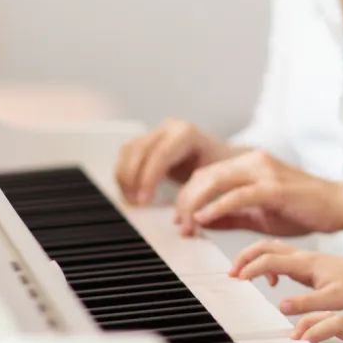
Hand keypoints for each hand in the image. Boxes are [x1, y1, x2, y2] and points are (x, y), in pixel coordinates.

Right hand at [114, 118, 238, 204]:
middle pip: (140, 150)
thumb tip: (184, 214)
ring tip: (131, 200)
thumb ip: (197, 192)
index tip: (144, 201)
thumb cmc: (219, 169)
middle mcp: (170, 128)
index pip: (161, 154)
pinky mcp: (147, 141)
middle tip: (135, 203)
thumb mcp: (213, 178)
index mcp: (187, 133)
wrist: (219, 158)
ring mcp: (157, 132)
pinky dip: (123, 173)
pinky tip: (128, 192)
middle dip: (133, 179)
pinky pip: (126, 154)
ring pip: (129, 150)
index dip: (148, 179)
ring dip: (124, 177)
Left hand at [173, 150, 342, 237]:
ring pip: (215, 180)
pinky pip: (237, 195)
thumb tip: (202, 222)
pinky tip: (204, 219)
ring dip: (195, 204)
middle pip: (205, 174)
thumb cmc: (302, 210)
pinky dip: (216, 207)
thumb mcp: (259, 213)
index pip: (206, 173)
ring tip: (187, 224)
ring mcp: (264, 171)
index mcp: (249, 163)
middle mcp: (254, 160)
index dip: (187, 196)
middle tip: (179, 225)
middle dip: (185, 200)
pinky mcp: (274, 187)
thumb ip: (231, 215)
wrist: (338, 206)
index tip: (180, 220)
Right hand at [229, 240, 342, 314]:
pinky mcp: (305, 262)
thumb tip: (281, 306)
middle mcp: (302, 255)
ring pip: (270, 248)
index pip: (270, 259)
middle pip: (264, 246)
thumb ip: (306, 303)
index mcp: (306, 262)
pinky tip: (271, 282)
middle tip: (231, 275)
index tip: (237, 281)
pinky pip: (278, 256)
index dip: (251, 269)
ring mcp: (303, 257)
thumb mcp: (333, 299)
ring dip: (252, 258)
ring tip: (241, 276)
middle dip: (244, 257)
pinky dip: (265, 264)